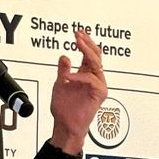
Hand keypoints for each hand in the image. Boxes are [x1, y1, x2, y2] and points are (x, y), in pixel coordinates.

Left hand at [50, 29, 107, 154]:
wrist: (65, 126)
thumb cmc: (64, 109)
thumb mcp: (60, 84)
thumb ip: (63, 70)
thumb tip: (64, 57)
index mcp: (86, 75)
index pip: (89, 55)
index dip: (84, 43)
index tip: (77, 33)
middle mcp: (94, 79)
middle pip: (96, 56)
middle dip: (87, 43)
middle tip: (78, 35)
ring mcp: (98, 86)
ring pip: (97, 64)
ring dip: (86, 52)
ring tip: (77, 44)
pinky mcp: (99, 94)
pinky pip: (92, 80)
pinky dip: (79, 77)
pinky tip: (69, 77)